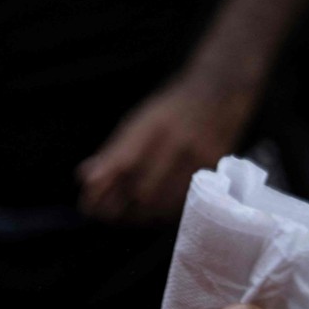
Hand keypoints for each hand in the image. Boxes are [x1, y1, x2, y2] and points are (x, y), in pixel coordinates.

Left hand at [77, 76, 253, 223]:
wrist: (221, 91)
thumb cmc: (172, 108)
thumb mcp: (138, 119)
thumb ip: (114, 151)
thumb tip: (86, 178)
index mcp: (153, 125)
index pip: (123, 163)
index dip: (103, 189)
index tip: (88, 204)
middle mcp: (178, 140)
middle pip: (144, 190)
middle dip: (120, 209)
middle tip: (104, 216)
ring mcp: (200, 156)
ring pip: (166, 202)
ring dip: (140, 216)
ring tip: (124, 217)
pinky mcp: (215, 169)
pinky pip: (186, 201)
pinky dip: (164, 213)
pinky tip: (152, 213)